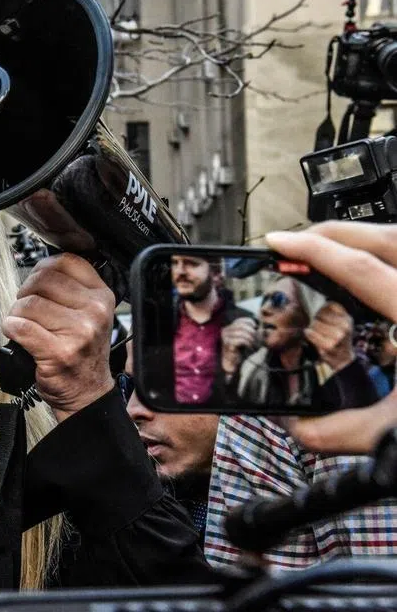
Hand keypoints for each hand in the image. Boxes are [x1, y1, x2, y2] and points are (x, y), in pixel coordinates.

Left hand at [2, 253, 115, 421]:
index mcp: (102, 296)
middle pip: (42, 280)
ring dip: (16, 313)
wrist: (87, 393)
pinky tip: (17, 334)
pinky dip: (10, 328)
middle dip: (25, 292)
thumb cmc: (82, 352)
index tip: (38, 284)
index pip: (65, 262)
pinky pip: (20, 326)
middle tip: (27, 309)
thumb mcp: (90, 314)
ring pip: (28, 303)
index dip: (43, 269)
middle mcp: (95, 312)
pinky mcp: (58, 352)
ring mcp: (78, 333)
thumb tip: (39, 267)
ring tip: (24, 325)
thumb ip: (71, 288)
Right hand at [220, 317, 257, 372]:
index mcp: (229, 327)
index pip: (240, 320)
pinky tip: (250, 347)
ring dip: (251, 339)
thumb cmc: (241, 350)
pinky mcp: (228, 344)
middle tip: (257, 339)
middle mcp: (226, 331)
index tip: (256, 328)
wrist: (233, 362)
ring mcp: (226, 337)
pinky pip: (241, 340)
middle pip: (242, 326)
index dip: (250, 323)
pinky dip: (248, 343)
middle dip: (252, 332)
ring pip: (242, 333)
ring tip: (255, 345)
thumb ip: (255, 333)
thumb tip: (266, 330)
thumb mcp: (248, 339)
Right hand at [266, 223, 396, 453]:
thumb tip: (299, 427)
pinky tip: (380, 271)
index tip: (278, 242)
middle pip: (384, 237)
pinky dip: (391, 256)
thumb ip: (346, 431)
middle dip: (333, 232)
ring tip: (334, 250)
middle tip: (297, 241)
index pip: (360, 268)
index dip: (313, 251)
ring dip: (366, 238)